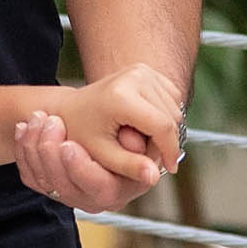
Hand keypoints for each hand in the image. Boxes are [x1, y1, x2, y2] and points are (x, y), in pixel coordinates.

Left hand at [15, 63, 185, 211]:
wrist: (71, 108)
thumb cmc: (83, 133)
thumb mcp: (103, 154)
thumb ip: (129, 167)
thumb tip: (155, 177)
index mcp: (122, 97)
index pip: (163, 127)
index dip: (170, 151)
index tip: (170, 168)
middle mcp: (135, 76)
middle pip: (171, 117)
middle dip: (167, 142)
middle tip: (150, 156)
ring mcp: (141, 70)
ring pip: (175, 108)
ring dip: (167, 130)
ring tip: (144, 141)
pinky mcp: (145, 70)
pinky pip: (171, 98)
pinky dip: (166, 115)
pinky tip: (146, 125)